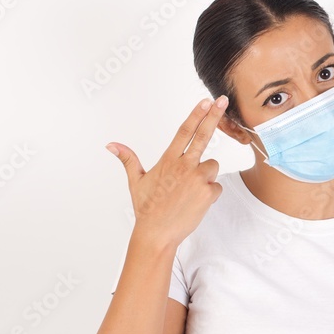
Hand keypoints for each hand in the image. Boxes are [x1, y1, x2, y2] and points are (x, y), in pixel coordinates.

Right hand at [106, 95, 228, 248]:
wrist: (157, 233)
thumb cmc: (147, 207)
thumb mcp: (136, 181)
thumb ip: (128, 159)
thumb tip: (111, 145)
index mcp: (168, 160)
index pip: (184, 131)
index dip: (196, 114)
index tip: (205, 101)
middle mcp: (184, 166)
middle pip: (203, 136)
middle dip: (214, 116)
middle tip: (222, 101)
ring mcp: (197, 178)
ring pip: (212, 166)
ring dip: (206, 175)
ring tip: (189, 191)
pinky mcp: (208, 193)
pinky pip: (216, 187)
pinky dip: (210, 193)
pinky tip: (195, 202)